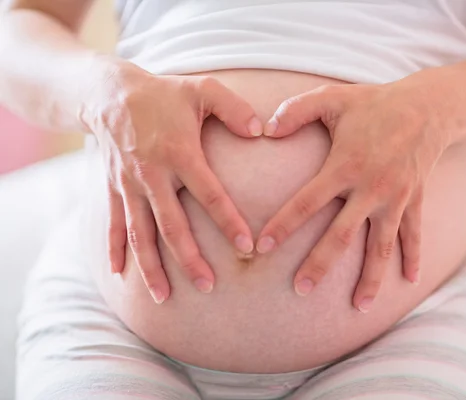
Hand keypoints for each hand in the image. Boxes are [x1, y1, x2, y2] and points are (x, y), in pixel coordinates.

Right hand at [84, 61, 261, 303]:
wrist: (109, 93)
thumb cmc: (164, 93)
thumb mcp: (203, 89)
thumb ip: (234, 108)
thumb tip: (261, 130)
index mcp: (180, 153)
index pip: (209, 194)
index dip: (228, 222)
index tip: (247, 247)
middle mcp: (153, 175)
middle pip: (172, 225)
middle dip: (189, 259)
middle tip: (208, 287)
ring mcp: (129, 185)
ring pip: (140, 234)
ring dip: (151, 267)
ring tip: (163, 298)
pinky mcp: (113, 189)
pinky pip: (113, 224)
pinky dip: (114, 251)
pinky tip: (118, 276)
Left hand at [256, 78, 449, 311]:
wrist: (428, 107)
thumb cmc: (373, 103)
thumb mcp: (332, 98)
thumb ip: (295, 110)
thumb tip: (265, 130)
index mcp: (345, 165)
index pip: (307, 201)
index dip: (284, 225)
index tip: (262, 248)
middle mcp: (370, 188)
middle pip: (341, 236)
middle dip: (320, 265)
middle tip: (300, 290)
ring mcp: (395, 198)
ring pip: (381, 246)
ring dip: (371, 278)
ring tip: (360, 306)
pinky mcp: (414, 201)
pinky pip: (413, 235)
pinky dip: (412, 257)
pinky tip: (409, 281)